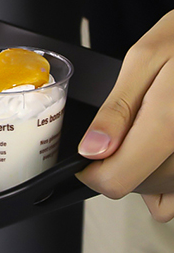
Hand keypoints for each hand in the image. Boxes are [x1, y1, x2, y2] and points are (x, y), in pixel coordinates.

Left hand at [76, 10, 173, 221]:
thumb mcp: (144, 60)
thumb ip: (118, 108)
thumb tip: (92, 150)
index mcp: (170, 121)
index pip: (120, 178)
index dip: (92, 173)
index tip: (87, 157)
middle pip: (141, 187)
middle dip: (120, 165)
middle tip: (121, 131)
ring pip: (164, 192)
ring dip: (146, 171)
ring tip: (149, 131)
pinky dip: (168, 181)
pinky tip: (163, 150)